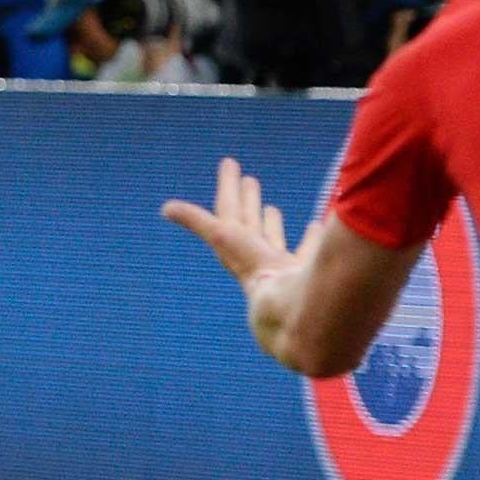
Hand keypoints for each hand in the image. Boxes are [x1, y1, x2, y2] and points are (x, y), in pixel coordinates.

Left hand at [162, 157, 323, 290]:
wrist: (292, 316)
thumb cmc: (259, 274)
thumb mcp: (226, 239)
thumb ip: (197, 222)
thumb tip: (165, 208)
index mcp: (238, 247)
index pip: (229, 211)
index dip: (227, 186)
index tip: (229, 163)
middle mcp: (257, 257)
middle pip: (249, 224)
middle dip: (248, 201)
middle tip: (249, 179)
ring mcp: (281, 268)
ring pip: (274, 239)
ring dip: (271, 222)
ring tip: (271, 208)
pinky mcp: (306, 275)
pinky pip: (306, 254)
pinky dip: (309, 240)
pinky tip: (314, 227)